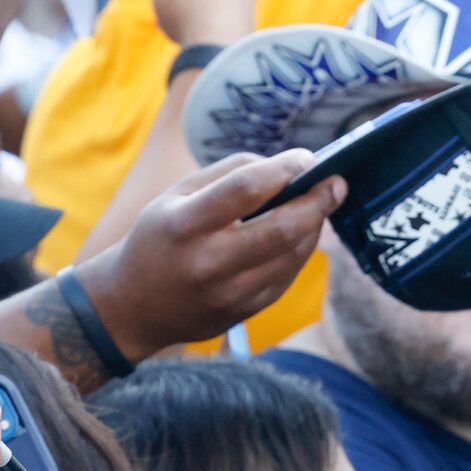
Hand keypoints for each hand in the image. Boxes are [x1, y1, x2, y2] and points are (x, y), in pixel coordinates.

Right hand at [78, 152, 345, 358]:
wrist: (133, 308)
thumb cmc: (158, 238)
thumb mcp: (176, 195)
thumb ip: (228, 174)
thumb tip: (282, 166)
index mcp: (184, 224)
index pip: (247, 189)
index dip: (285, 169)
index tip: (307, 158)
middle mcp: (208, 262)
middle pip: (282, 229)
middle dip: (318, 202)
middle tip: (336, 183)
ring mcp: (228, 294)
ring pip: (291, 255)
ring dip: (313, 226)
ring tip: (319, 205)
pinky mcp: (243, 313)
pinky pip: (285, 277)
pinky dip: (299, 251)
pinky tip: (301, 234)